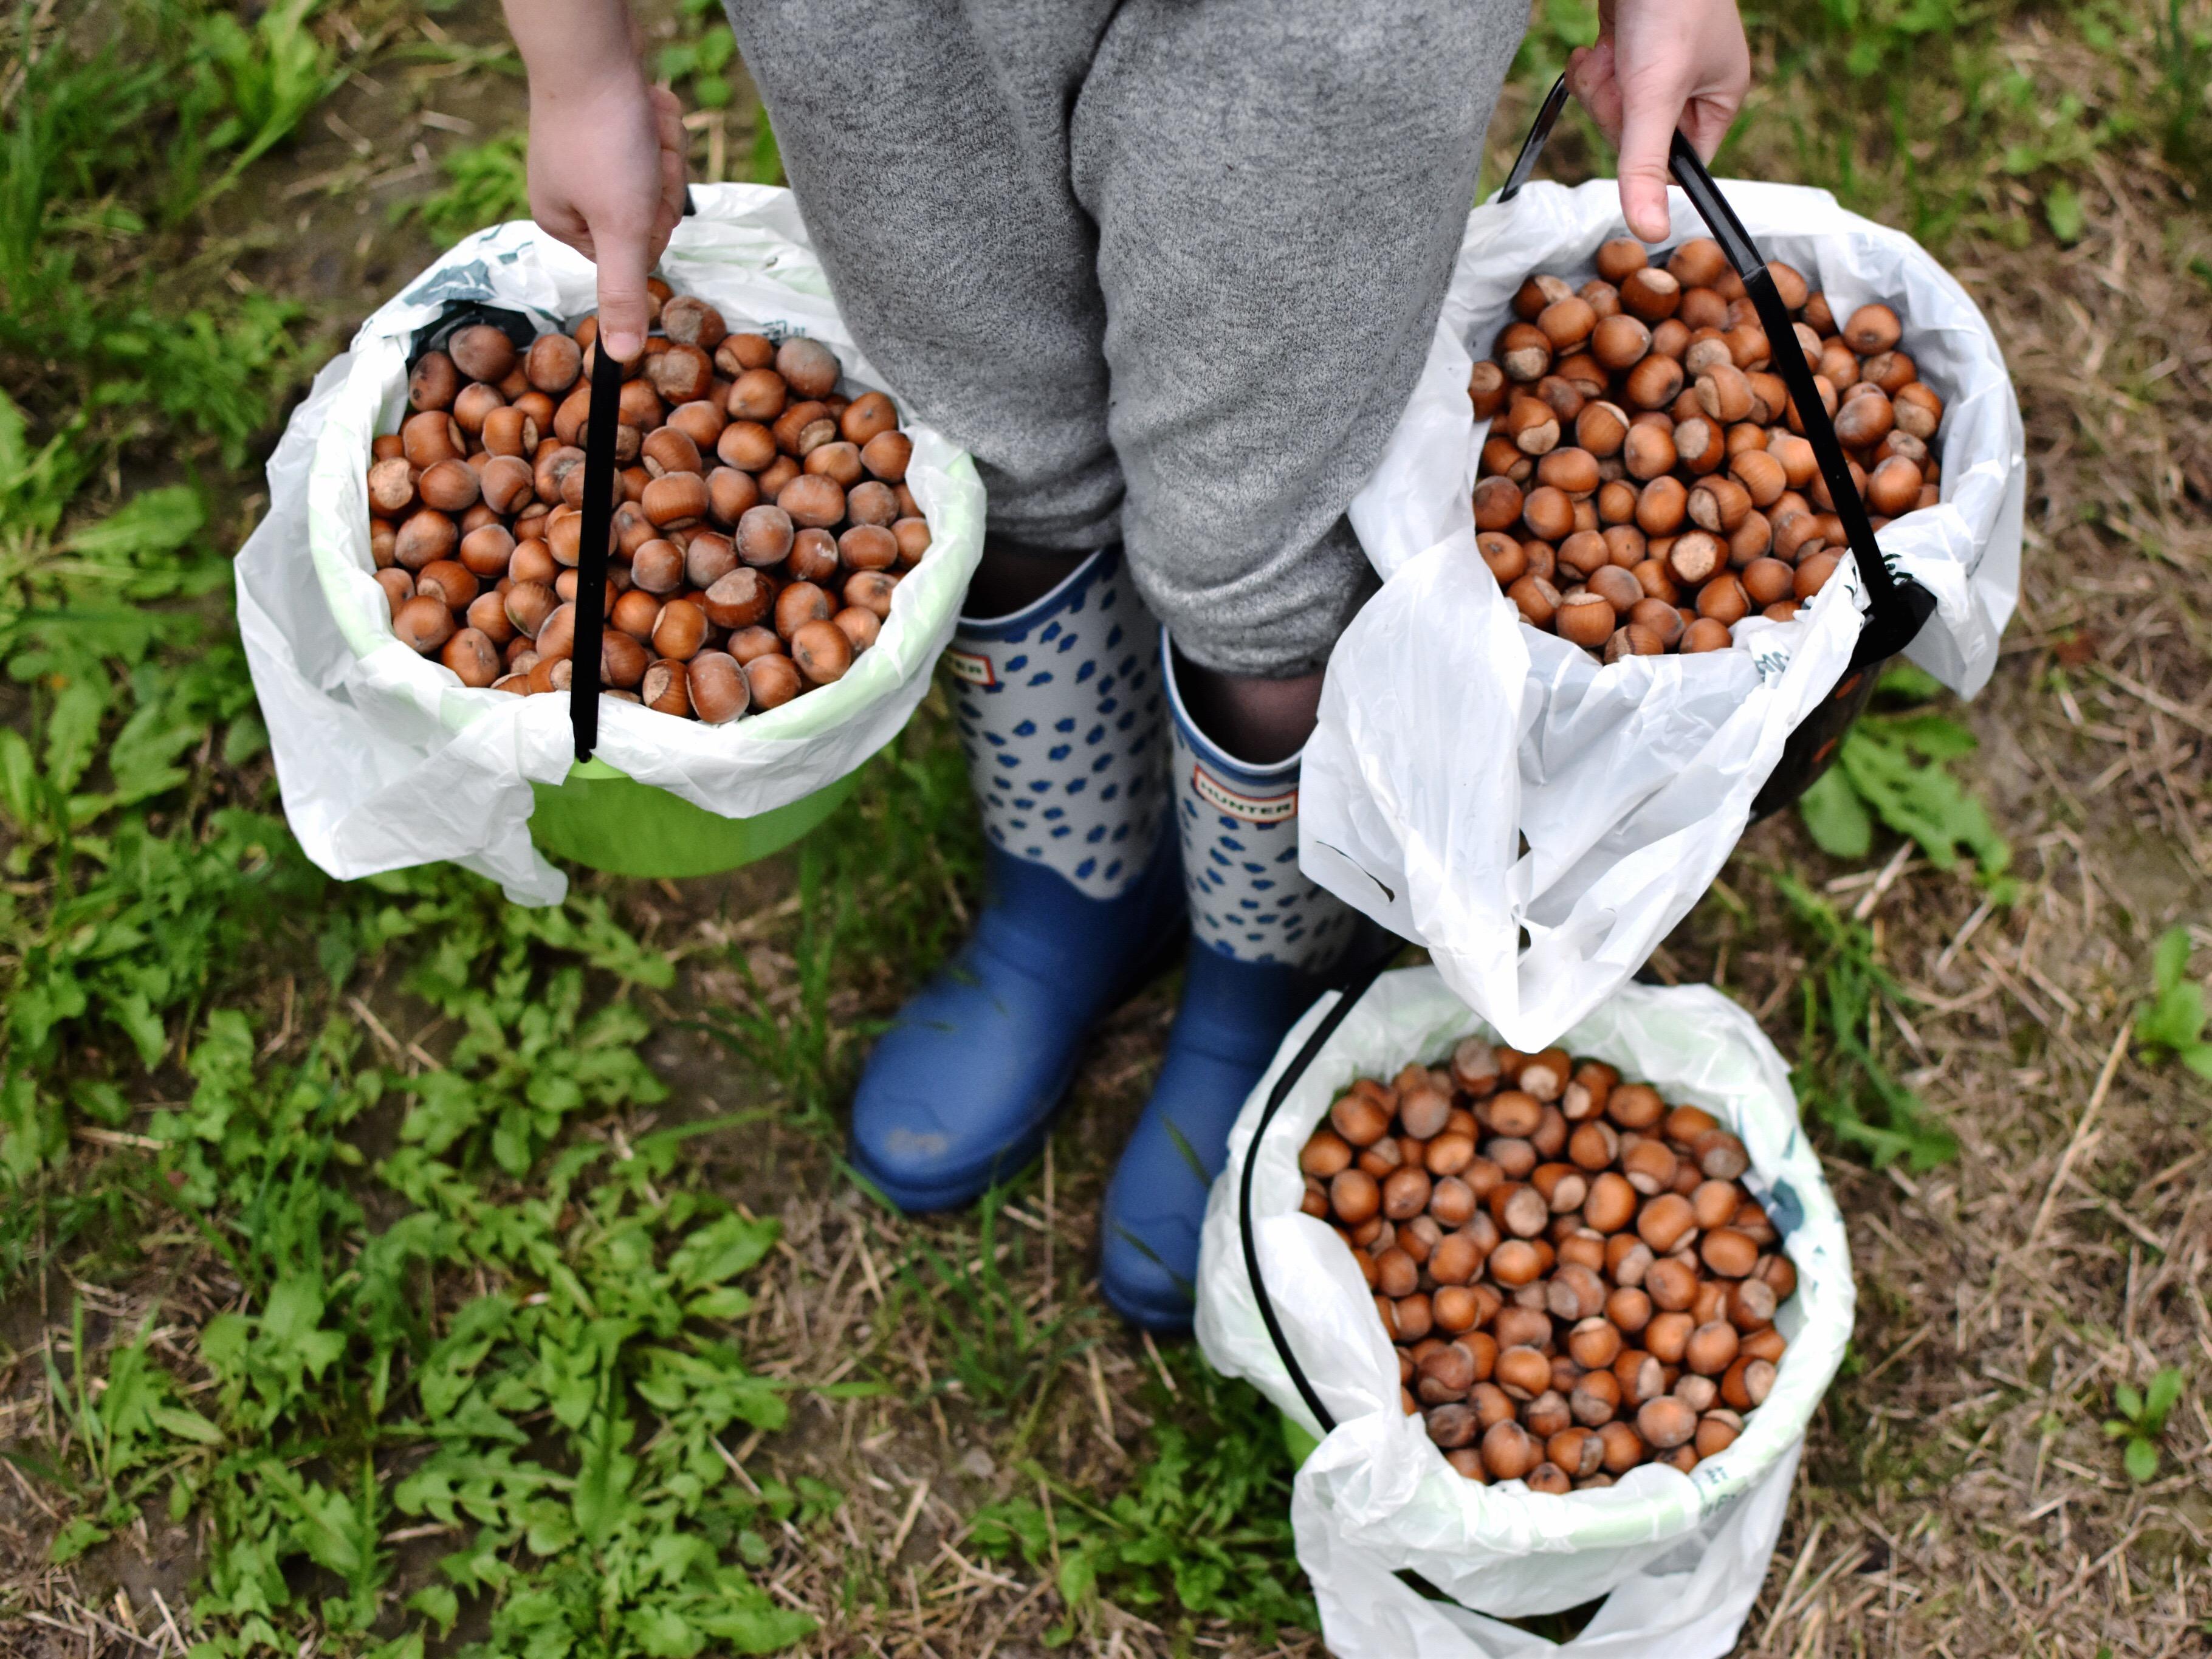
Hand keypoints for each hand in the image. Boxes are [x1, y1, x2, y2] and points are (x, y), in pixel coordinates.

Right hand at [503, 2, 686, 361]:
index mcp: (563, 224)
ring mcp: (592, 157)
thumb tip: (620, 359)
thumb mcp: (620, 226)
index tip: (636, 194)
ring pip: (656, 175)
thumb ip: (623, 293)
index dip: (648, 225)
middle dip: (658, 182)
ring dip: (661, 149)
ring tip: (640, 123)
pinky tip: (643, 105)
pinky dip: (659, 122)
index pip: (634, 252)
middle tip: (639, 153)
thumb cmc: (601, 136)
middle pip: (648, 215)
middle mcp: (573, 192)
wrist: (591, 47)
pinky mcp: (611, 123)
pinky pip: (654, 138)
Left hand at [1566, 0, 1748, 242]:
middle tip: (1622, 78)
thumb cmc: (1669, 4)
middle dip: (1617, 110)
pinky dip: (1589, 66)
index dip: (1647, 156)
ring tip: (1609, 53)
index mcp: (1717, 98)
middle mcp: (1690, 85)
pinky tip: (1596, 42)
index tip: (1634, 125)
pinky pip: (1598, 81)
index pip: (1680, 163)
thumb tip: (1651, 233)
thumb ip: (1645, 164)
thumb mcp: (1654, 92)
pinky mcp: (1623, 49)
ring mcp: (1654, 66)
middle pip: (1637, 139)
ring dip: (1599, 86)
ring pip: (1612, 111)